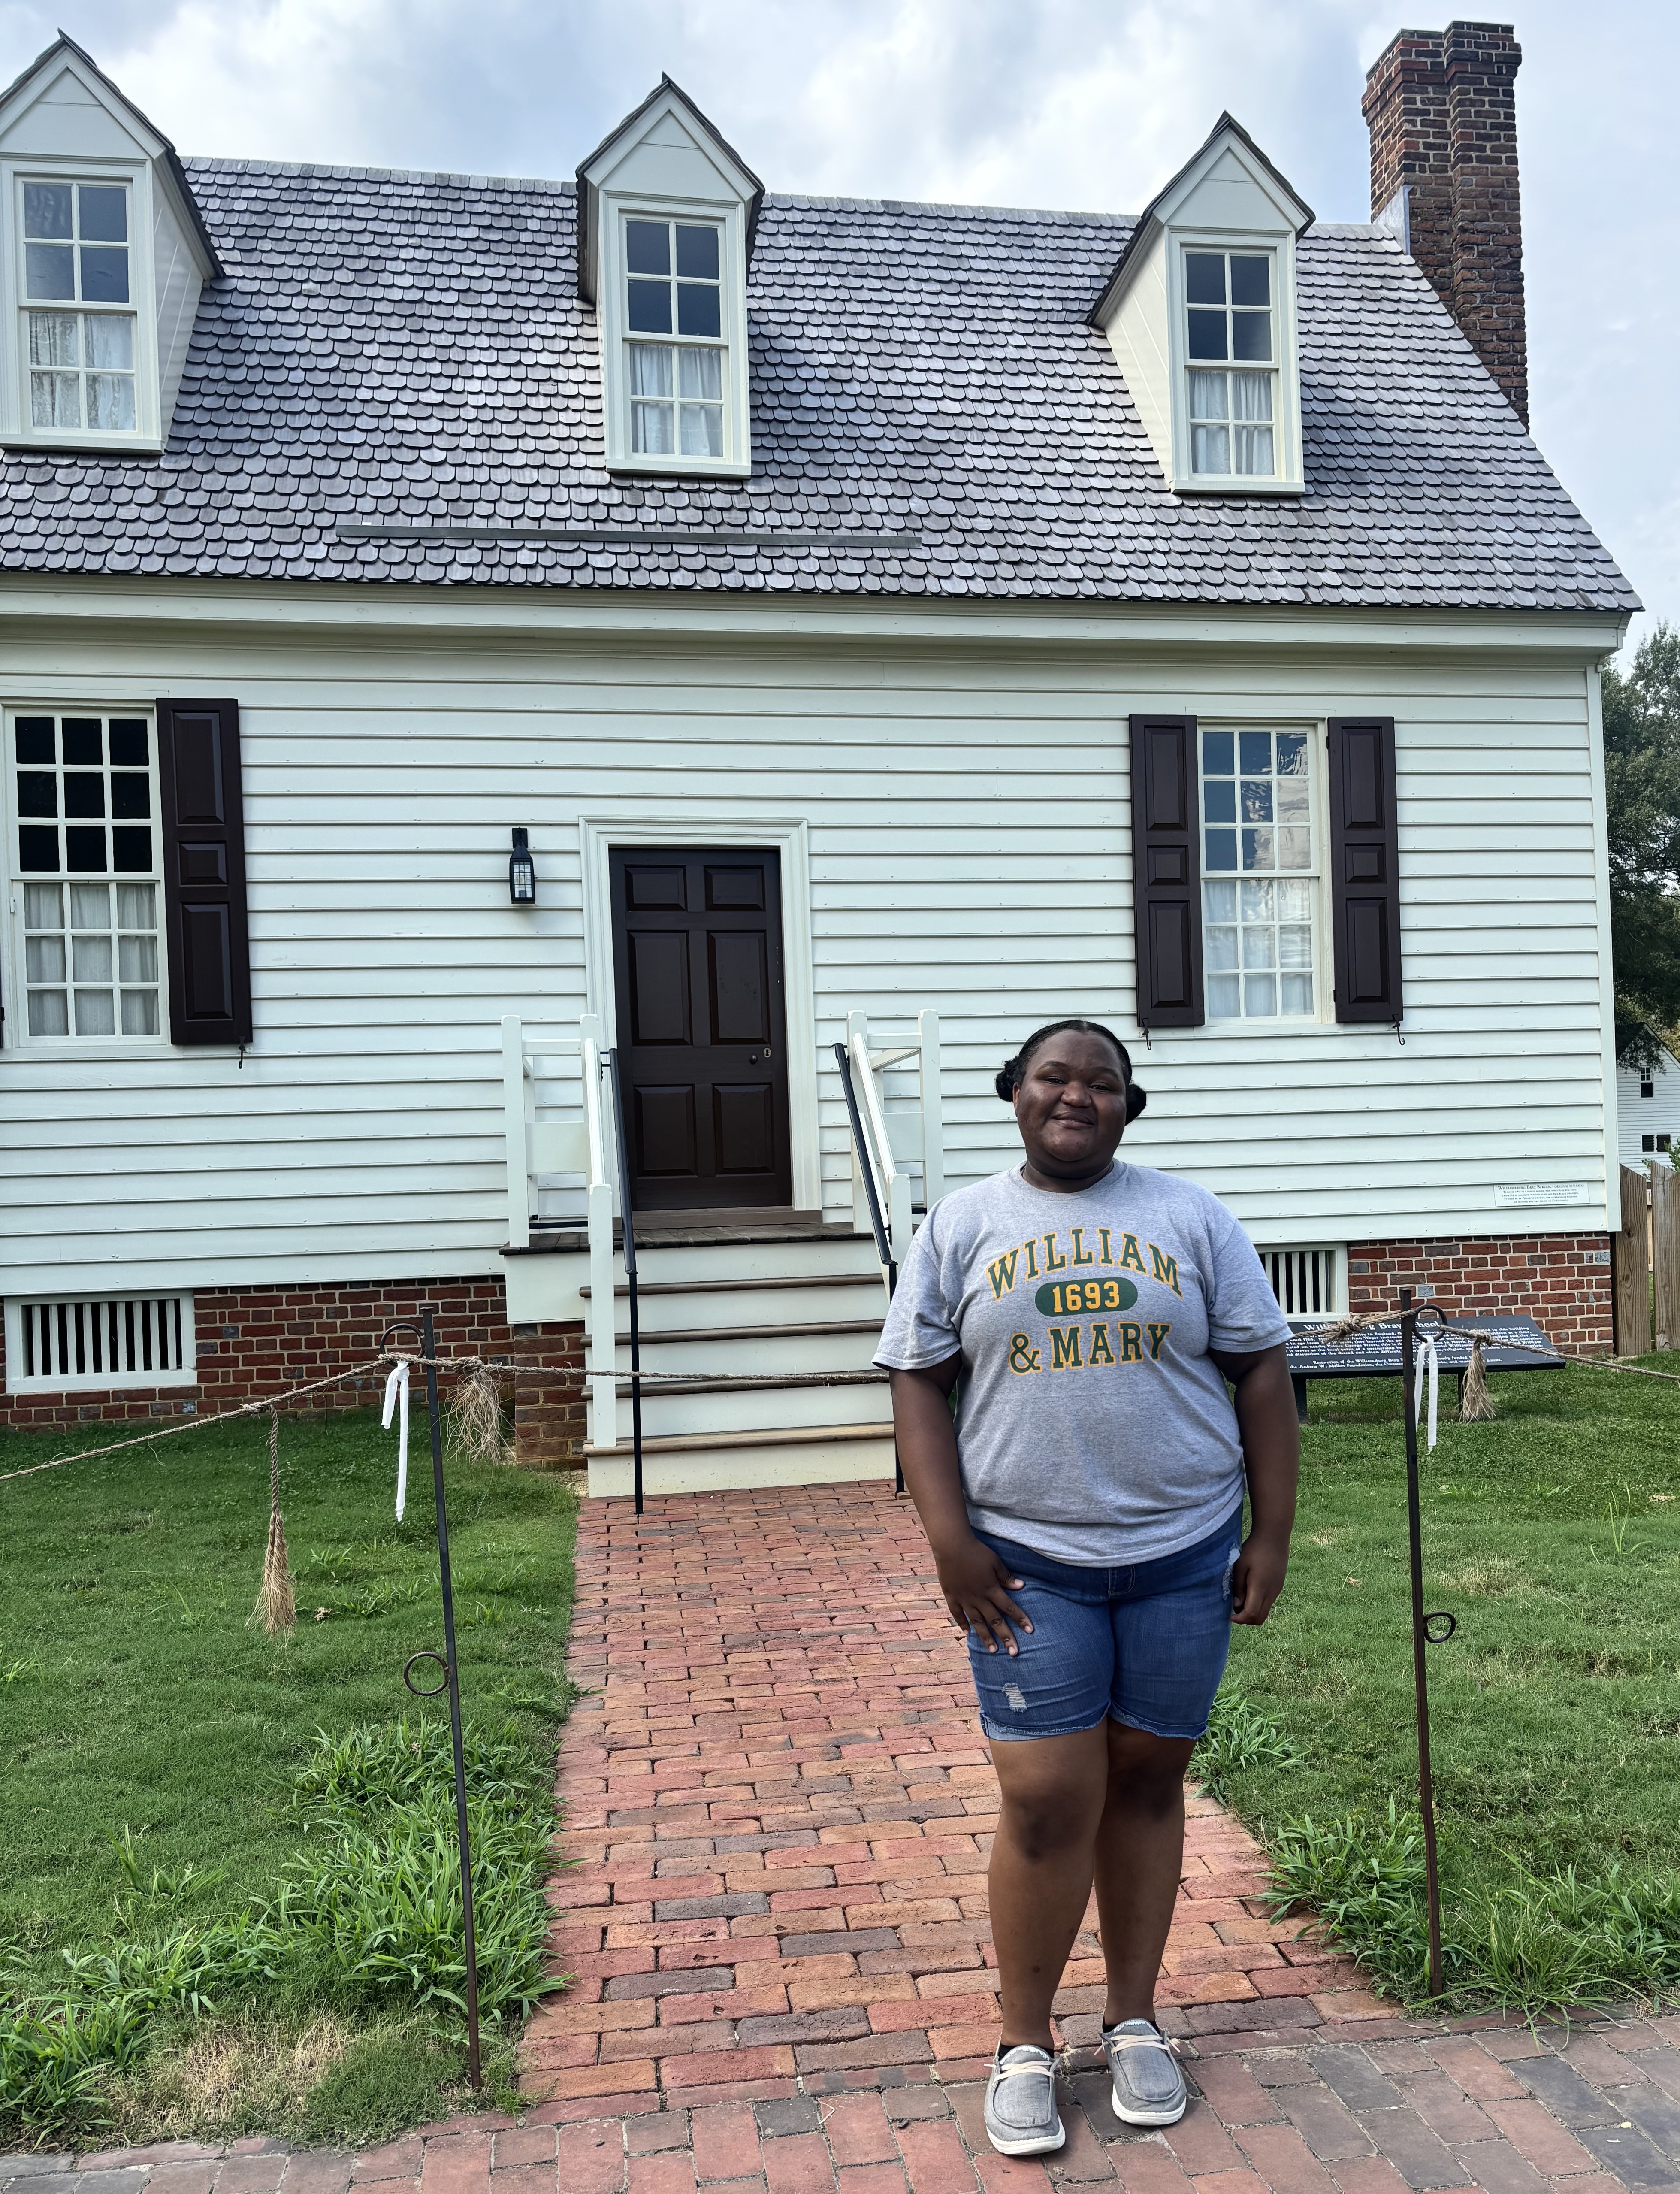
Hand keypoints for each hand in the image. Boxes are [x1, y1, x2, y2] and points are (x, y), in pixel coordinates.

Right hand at [932, 1536, 1031, 1654]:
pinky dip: (962, 1624)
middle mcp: (979, 1598)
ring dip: (986, 1637)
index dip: (1020, 1619)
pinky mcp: (952, 1597)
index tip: (1030, 1631)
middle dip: (1006, 1636)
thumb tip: (1021, 1587)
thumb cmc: (976, 1551)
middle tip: (1014, 1653)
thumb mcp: (995, 1561)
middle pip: (995, 1620)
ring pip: (977, 1622)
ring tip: (993, 1651)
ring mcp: (964, 1599)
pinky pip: (957, 1614)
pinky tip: (968, 1634)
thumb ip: (1006, 1577)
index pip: (1009, 1607)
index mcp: (991, 1588)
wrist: (951, 1546)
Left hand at [1231, 1530, 1288, 1625]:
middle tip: (1234, 1611)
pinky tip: (1250, 1592)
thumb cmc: (1254, 1549)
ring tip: (1240, 1600)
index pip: (1251, 1614)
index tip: (1229, 1616)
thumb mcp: (1240, 1566)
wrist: (1274, 1536)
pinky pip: (1269, 1602)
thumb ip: (1239, 1587)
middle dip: (1246, 1620)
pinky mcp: (1279, 1585)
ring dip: (1253, 1612)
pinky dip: (1259, 1604)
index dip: (1240, 1619)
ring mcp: (1277, 1590)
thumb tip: (1237, 1605)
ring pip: (1266, 1611)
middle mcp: (1271, 1592)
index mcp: (1260, 1588)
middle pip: (1260, 1618)